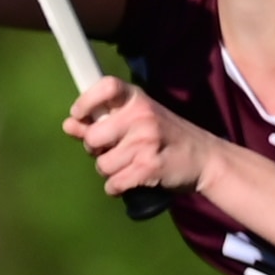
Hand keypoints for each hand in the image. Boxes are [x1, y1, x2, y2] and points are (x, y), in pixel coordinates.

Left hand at [64, 75, 210, 201]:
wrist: (206, 159)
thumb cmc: (165, 137)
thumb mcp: (136, 121)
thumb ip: (100, 122)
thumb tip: (68, 124)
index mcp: (137, 100)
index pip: (105, 86)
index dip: (85, 102)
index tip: (79, 116)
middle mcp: (141, 116)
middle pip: (92, 138)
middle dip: (97, 151)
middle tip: (116, 151)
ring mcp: (146, 141)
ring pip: (102, 165)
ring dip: (110, 172)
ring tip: (131, 165)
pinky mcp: (150, 167)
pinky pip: (113, 184)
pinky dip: (117, 188)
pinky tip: (132, 180)